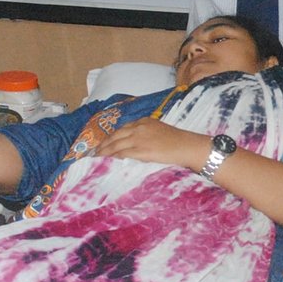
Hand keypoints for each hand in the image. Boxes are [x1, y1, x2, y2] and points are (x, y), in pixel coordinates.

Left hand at [94, 117, 210, 170]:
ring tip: (98, 157)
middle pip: (115, 135)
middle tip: (95, 151)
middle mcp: (139, 128)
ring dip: (105, 151)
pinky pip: (122, 153)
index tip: (105, 142)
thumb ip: (145, 134)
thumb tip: (134, 145)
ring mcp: (139, 139)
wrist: (186, 146)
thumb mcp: (159, 131)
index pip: (122, 129)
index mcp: (144, 121)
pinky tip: (108, 160)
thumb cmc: (177, 141)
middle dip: (104, 143)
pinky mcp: (141, 150)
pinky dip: (114, 156)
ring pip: (116, 145)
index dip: (112, 136)